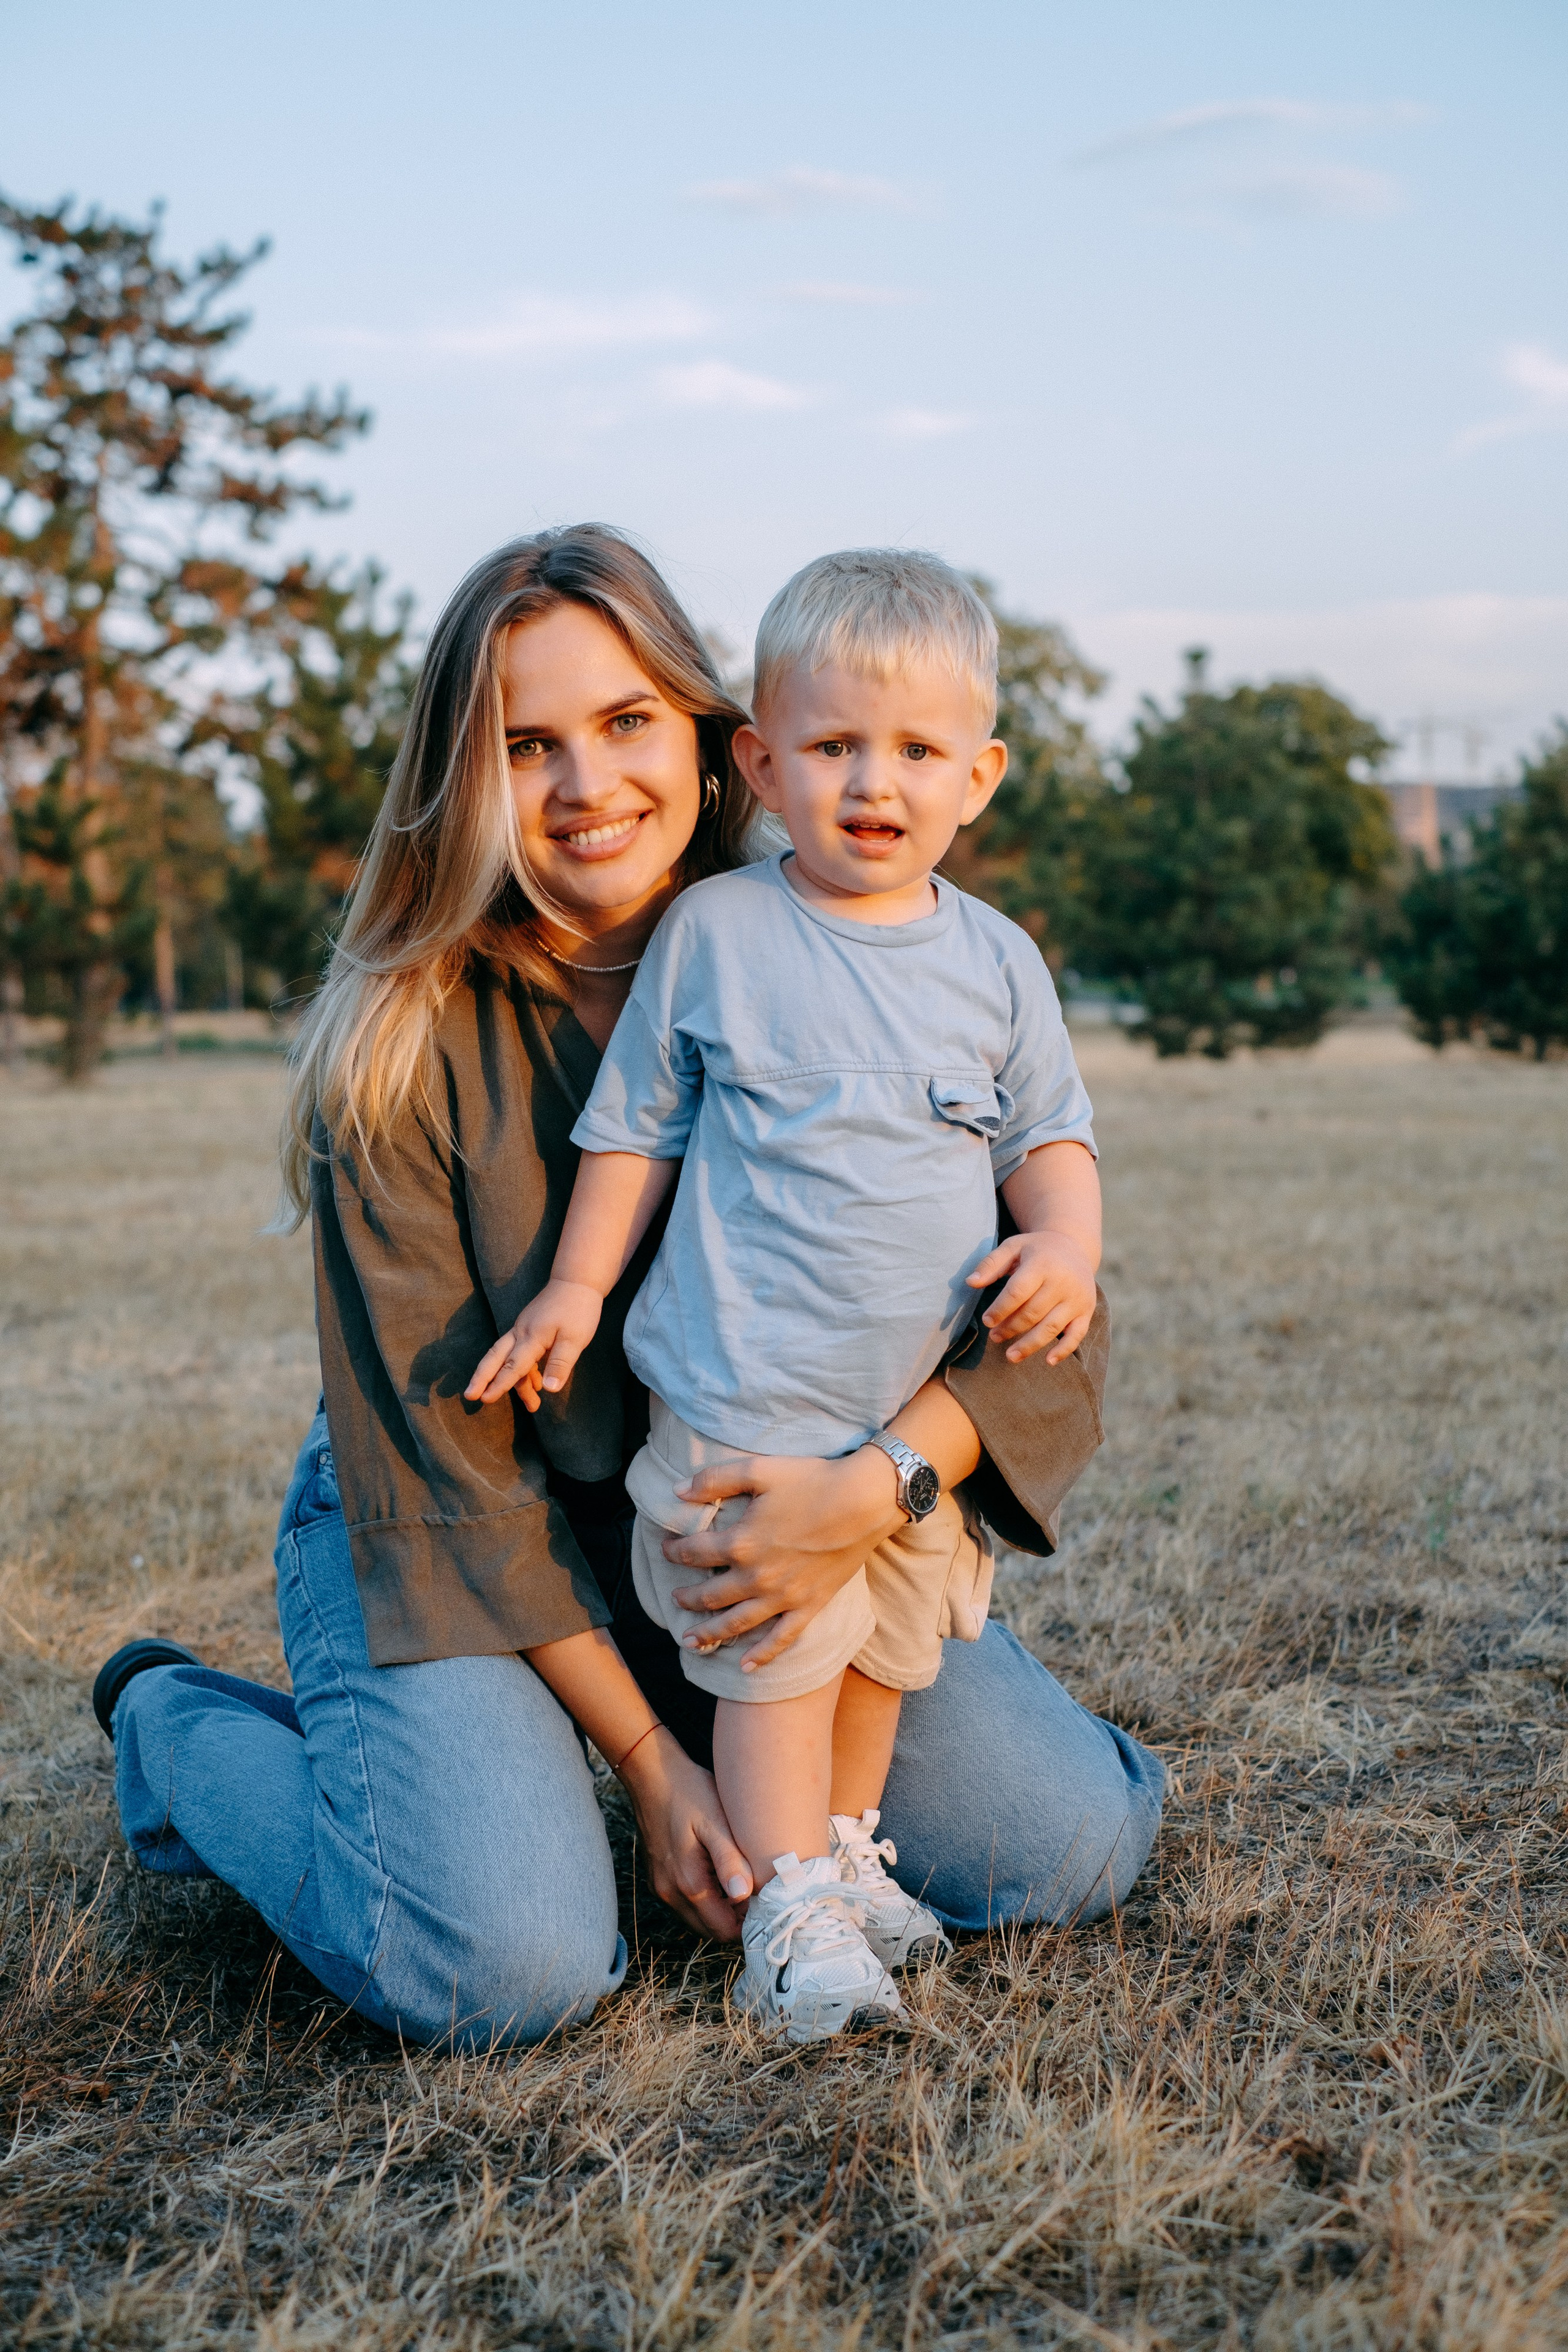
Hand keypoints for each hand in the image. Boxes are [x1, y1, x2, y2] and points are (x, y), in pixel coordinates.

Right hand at [464, 1279, 603, 1408]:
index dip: (498, 1385)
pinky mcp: (529, 1327)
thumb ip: (560, 1364)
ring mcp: (523, 1329)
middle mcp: (521, 1333)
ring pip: (508, 1357)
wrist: (576, 1280)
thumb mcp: (575, 1339)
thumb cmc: (578, 1309)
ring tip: (532, 1405)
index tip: (484, 1399)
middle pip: (496, 1358)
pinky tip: (536, 1383)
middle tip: (470, 1396)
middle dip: (482, 1378)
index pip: (512, 1366)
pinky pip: (519, 1351)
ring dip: (515, 1381)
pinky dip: (524, 1369)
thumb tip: (549, 1389)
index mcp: (531, 1337)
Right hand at [616, 1726, 753, 1939]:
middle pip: (711, 1928)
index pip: (724, 1930)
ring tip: (742, 1880)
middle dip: (736, 1919)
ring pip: (698, 1917)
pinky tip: (721, 1871)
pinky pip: (687, 1901)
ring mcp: (662, 1885)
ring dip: (721, 1909)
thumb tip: (744, 1896)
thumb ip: (729, 1861)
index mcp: (688, 1884)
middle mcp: (671, 1892)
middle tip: (759, 1892)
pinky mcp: (659, 1875)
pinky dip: (706, 1897)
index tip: (767, 1902)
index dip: (749, 1923)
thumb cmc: (688, 1792)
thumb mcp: (715, 1822)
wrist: (652, 1772)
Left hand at [660, 1448, 903, 1672]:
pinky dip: (762, 1655)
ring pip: (736, 1623)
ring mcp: (783, 1597)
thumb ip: (714, 1479)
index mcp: (741, 1543)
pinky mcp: (809, 1606)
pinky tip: (746, 1667)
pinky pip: (781, 1639)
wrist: (865, 1501)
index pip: (694, 1553)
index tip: (668, 1549)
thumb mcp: (759, 1469)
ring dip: (710, 1633)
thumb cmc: (813, 1480)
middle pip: (709, 1595)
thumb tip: (677, 1490)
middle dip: (687, 1598)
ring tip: (690, 1641)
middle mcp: (757, 1577)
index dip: (675, 1551)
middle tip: (674, 1598)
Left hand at [967, 1229, 1096, 1364]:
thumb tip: (970, 1282)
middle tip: (994, 1337)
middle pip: (1033, 1312)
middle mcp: (1062, 1282)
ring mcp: (1077, 1298)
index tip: (987, 1321)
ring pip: (1051, 1327)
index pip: (1018, 1292)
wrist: (1075, 1246)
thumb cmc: (1037, 1249)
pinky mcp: (1086, 1310)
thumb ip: (991, 1263)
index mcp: (1042, 1263)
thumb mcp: (1013, 1247)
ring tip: (1010, 1356)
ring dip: (1029, 1345)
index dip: (1000, 1309)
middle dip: (1010, 1328)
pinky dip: (1063, 1350)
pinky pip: (1077, 1334)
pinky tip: (1048, 1361)